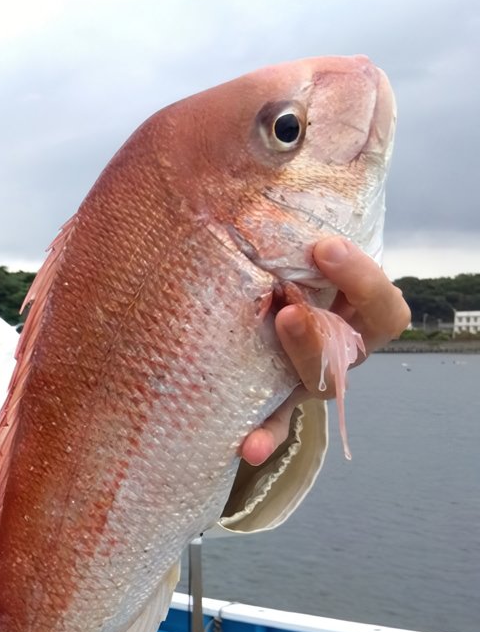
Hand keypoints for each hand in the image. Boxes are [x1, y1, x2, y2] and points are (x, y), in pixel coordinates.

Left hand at [240, 237, 409, 465]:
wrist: (264, 303)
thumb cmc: (287, 272)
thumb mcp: (297, 253)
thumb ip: (294, 234)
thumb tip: (276, 185)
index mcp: (356, 315)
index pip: (382, 308)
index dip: (361, 279)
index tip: (325, 246)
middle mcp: (340, 350)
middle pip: (350, 351)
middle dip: (322, 328)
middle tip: (288, 309)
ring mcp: (309, 379)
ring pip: (318, 383)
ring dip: (299, 363)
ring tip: (274, 339)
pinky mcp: (276, 402)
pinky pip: (274, 423)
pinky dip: (264, 435)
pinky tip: (250, 447)